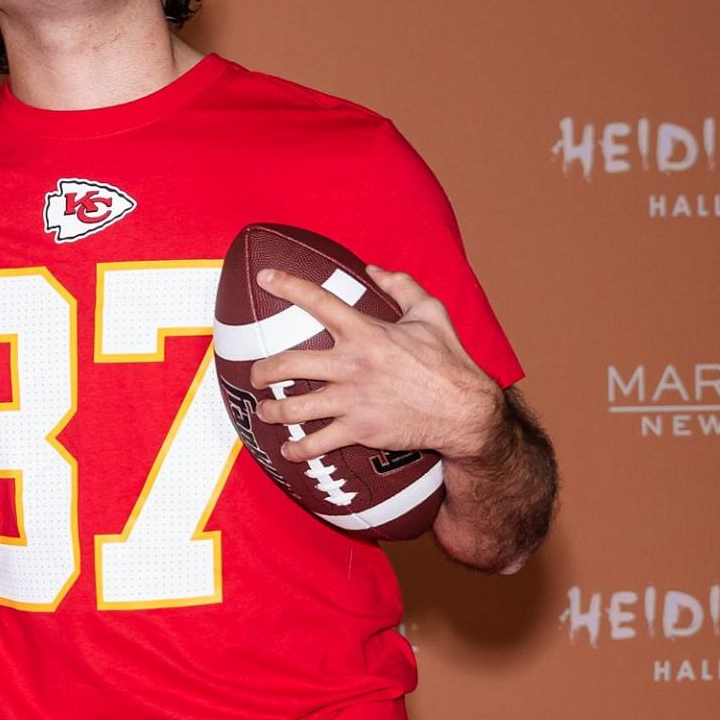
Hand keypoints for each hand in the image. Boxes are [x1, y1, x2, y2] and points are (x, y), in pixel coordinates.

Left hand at [249, 265, 500, 466]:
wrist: (463, 410)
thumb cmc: (449, 360)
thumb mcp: (431, 313)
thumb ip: (402, 286)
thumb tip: (373, 269)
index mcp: (367, 331)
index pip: (319, 301)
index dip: (288, 285)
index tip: (265, 278)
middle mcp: (353, 364)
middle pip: (288, 363)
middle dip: (262, 370)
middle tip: (256, 374)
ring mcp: (353, 400)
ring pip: (294, 407)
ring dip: (271, 411)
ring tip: (264, 410)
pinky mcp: (359, 430)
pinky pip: (317, 443)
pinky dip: (298, 450)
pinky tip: (289, 451)